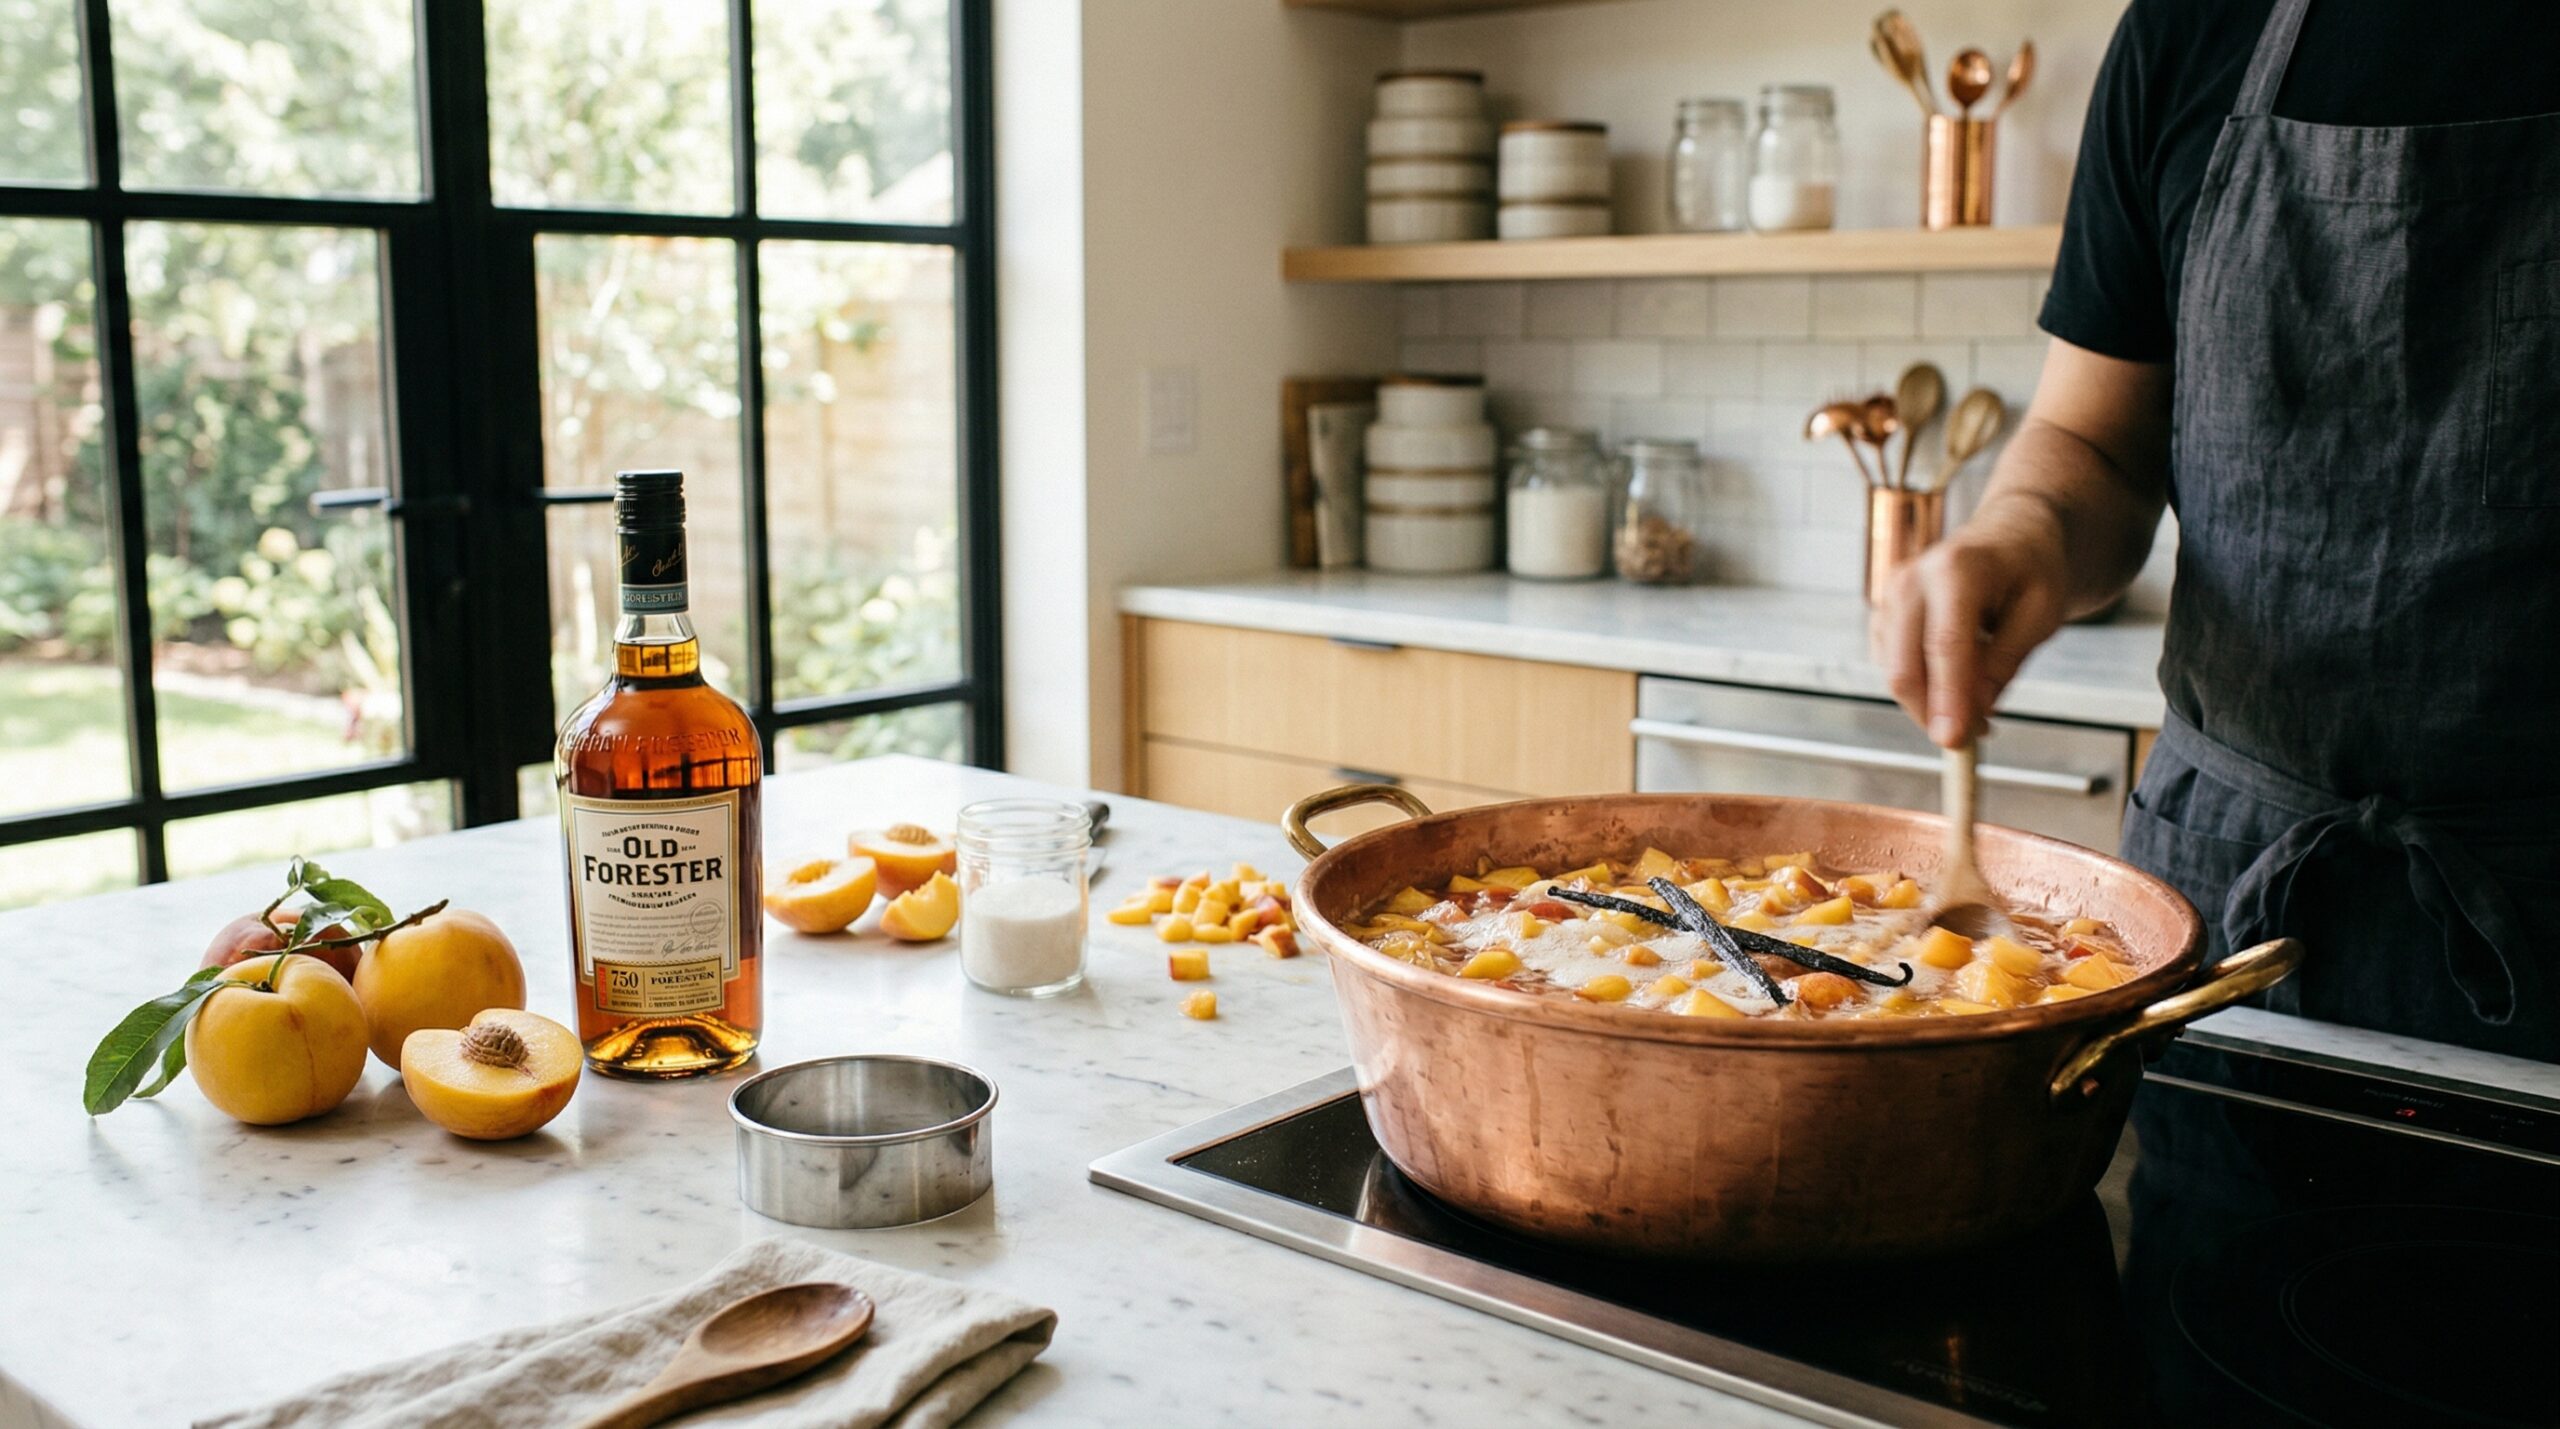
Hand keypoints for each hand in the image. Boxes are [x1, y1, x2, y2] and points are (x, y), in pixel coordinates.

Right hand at [1870, 523, 2069, 747]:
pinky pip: (1893, 666)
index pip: (1945, 645)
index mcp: (1957, 569)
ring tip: (1980, 706)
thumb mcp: (2040, 614)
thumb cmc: (2031, 570)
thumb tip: (1975, 711)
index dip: (1947, 698)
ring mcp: (1891, 595)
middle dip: (1934, 714)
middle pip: (1904, 666)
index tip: (1954, 742)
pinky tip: (1957, 681)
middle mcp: (1912, 580)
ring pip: (1895, 672)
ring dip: (1932, 703)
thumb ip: (2005, 660)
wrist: (2009, 534)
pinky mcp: (1884, 612)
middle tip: (1976, 738)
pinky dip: (1922, 686)